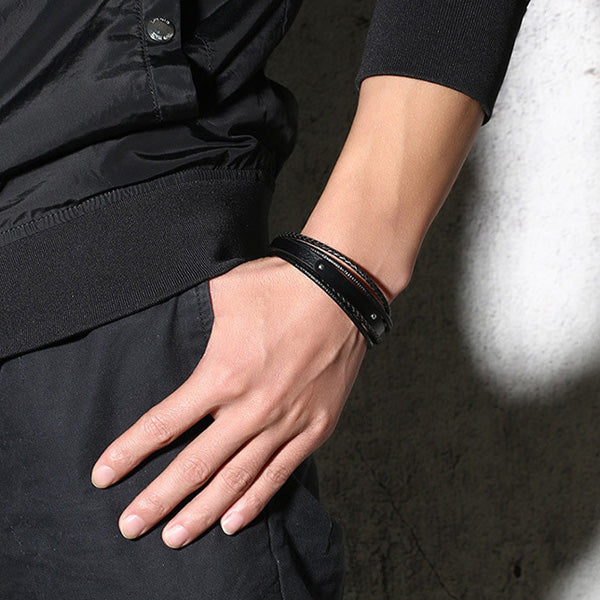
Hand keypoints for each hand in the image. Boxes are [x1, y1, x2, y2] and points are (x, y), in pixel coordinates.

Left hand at [90, 255, 366, 547]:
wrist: (342, 291)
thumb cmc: (280, 286)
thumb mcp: (223, 291)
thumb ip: (192, 314)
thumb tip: (169, 317)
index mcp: (222, 374)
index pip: (164, 424)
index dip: (130, 452)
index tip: (104, 476)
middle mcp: (251, 407)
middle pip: (195, 465)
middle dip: (159, 499)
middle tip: (131, 526)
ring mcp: (286, 422)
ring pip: (236, 479)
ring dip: (203, 512)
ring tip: (175, 537)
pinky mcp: (315, 426)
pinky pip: (280, 472)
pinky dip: (255, 500)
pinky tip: (233, 521)